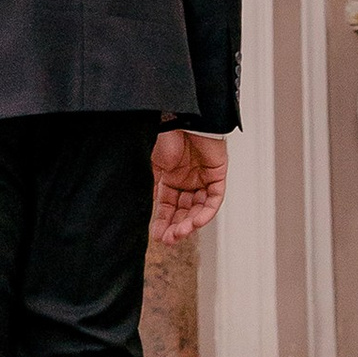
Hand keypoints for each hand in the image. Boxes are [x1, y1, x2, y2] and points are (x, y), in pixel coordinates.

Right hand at [149, 127, 227, 244]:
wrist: (179, 117)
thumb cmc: (163, 135)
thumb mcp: (151, 167)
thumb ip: (149, 187)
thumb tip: (140, 209)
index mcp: (170, 178)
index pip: (168, 207)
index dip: (164, 222)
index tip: (158, 237)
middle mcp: (187, 180)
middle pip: (184, 211)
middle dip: (177, 226)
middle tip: (169, 239)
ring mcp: (202, 178)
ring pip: (199, 208)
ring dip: (190, 222)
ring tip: (181, 233)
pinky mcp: (217, 174)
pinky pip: (214, 199)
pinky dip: (206, 211)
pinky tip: (195, 221)